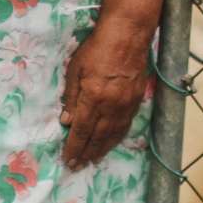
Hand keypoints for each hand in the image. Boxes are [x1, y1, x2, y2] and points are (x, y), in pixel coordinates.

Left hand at [60, 16, 154, 170]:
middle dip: (86, 154)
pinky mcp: (135, 101)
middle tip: (77, 166)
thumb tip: (66, 121)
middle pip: (97, 137)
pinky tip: (110, 144)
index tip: (67, 160)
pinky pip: (125, 126)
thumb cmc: (96, 48)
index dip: (74, 147)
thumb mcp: (75, 68)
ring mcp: (125, 105)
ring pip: (112, 135)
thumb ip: (70, 96)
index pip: (81, 130)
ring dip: (101, 150)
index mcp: (92, 98)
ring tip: (92, 161)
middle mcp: (110, 106)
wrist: (128, 35)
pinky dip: (116, 139)